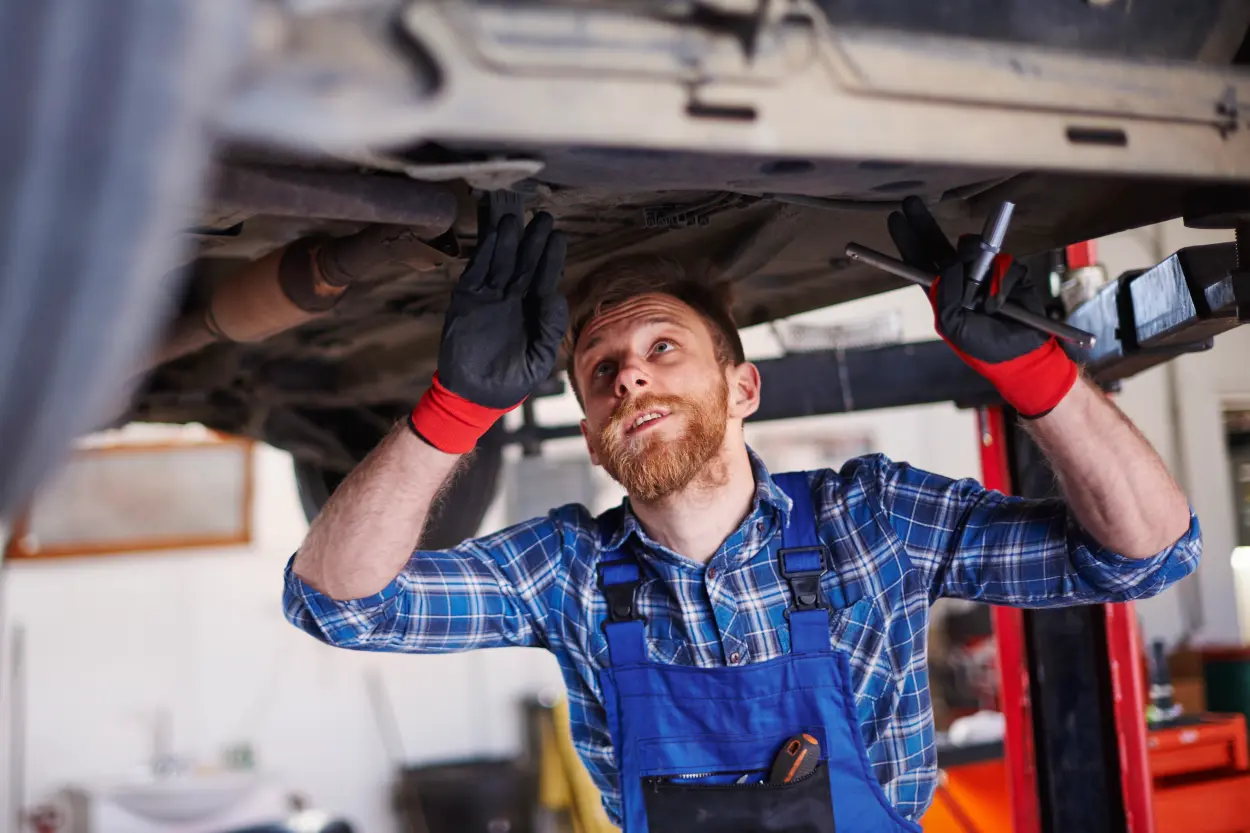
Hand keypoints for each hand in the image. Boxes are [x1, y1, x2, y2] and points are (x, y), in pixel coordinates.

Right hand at [438, 211, 567, 407]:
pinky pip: (475, 273)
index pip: (543, 278)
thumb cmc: (514, 378)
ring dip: (507, 241)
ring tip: (514, 219)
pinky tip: (491, 237)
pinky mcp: (467, 301)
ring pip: (501, 263)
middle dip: (533, 241)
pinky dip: (483, 255)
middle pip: (524, 263)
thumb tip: (556, 294)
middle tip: (543, 218)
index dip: (551, 258)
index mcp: (533, 311)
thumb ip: (550, 327)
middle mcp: (513, 299)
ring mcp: (489, 298)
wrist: (477, 394)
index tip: (558, 237)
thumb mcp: (540, 357)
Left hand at [887, 196, 1076, 417]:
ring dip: (974, 265)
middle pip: (938, 245)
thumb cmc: (984, 347)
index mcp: (943, 292)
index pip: (920, 263)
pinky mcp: (1011, 271)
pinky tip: (1000, 304)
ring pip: (973, 249)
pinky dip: (1002, 284)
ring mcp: (986, 272)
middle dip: (924, 224)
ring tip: (981, 295)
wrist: (1022, 353)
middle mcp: (961, 278)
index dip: (908, 242)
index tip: (895, 219)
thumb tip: (948, 268)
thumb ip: (946, 299)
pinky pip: (1004, 264)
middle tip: (910, 204)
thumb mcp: (954, 328)